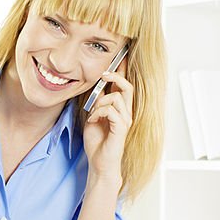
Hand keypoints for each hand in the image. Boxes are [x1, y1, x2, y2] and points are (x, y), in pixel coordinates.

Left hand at [83, 66, 132, 183]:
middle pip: (127, 86)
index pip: (124, 85)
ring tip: (92, 113)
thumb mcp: (93, 116)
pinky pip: (111, 111)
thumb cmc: (97, 142)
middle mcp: (126, 112)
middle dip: (114, 76)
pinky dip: (98, 112)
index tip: (119, 56)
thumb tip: (95, 87)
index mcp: (120, 108)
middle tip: (102, 75)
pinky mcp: (121, 128)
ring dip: (99, 102)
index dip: (121, 70)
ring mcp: (125, 120)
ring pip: (116, 97)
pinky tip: (93, 120)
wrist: (99, 163)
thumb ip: (97, 102)